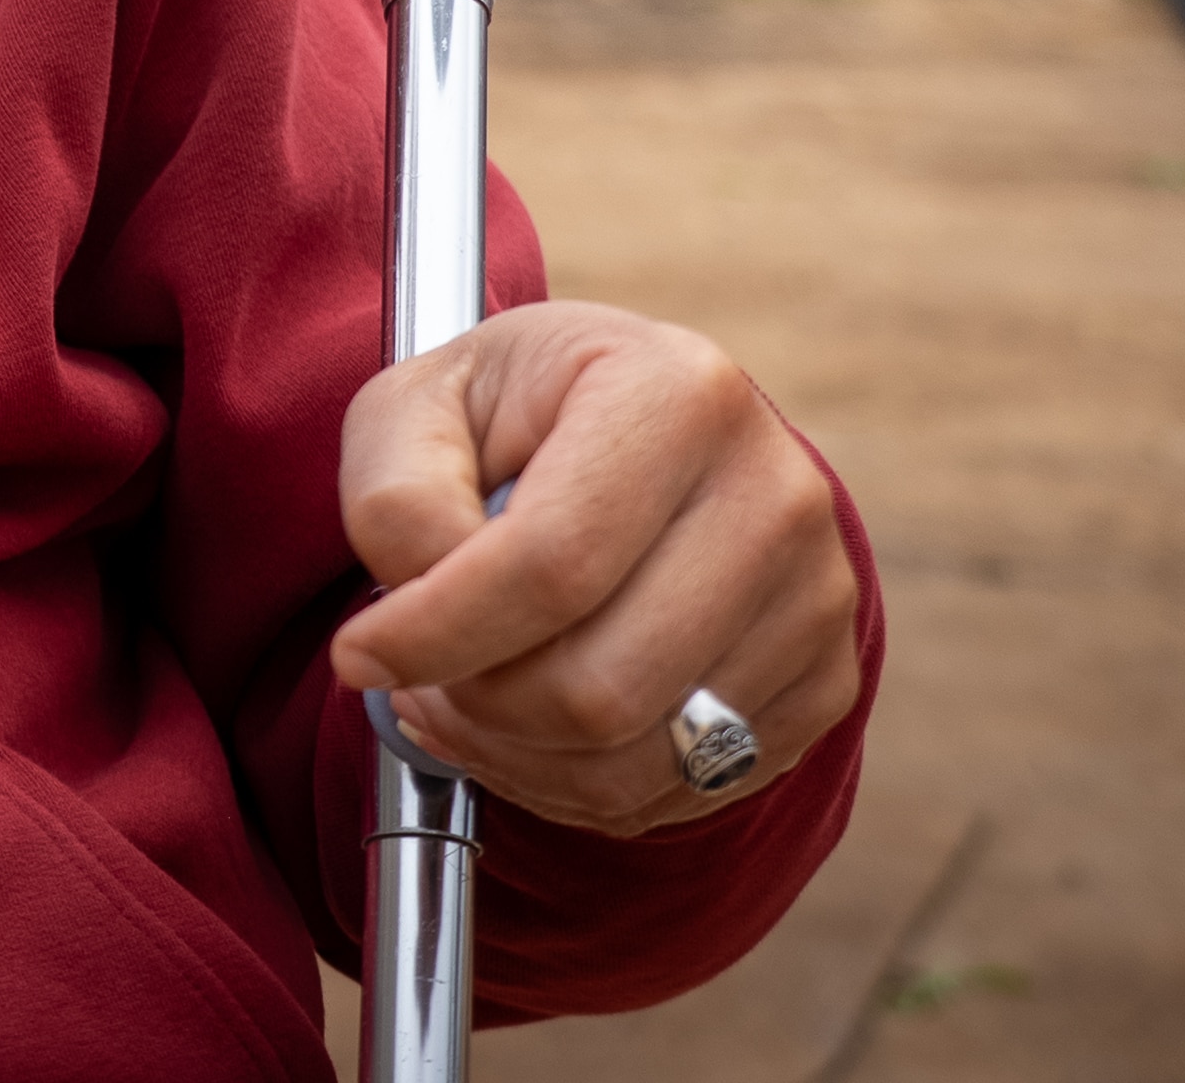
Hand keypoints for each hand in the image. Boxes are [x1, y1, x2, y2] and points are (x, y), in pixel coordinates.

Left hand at [333, 299, 860, 835]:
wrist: (647, 436)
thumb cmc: (519, 417)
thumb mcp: (422, 408)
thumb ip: (396, 494)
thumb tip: (418, 605)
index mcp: (679, 393)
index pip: (551, 563)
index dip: (436, 632)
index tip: (358, 653)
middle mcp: (776, 493)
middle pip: (596, 684)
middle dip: (476, 701)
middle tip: (420, 672)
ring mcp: (818, 596)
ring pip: (636, 757)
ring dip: (517, 754)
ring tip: (466, 695)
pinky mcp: (827, 681)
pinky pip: (685, 790)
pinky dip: (582, 785)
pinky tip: (538, 720)